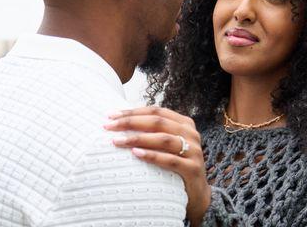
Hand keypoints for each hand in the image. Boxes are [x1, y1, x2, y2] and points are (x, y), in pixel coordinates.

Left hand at [104, 106, 210, 225]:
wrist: (197, 194)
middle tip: (109, 126)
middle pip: (158, 122)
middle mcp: (190, 133)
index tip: (111, 115)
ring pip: (163, 139)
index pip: (156, 112)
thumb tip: (120, 122)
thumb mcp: (167, 146)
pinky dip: (152, 156)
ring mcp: (194, 151)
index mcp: (184, 123)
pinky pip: (170, 160)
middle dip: (131, 122)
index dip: (133, 112)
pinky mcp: (193, 169)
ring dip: (138, 138)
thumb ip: (152, 132)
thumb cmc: (175, 167)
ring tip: (117, 141)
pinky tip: (136, 154)